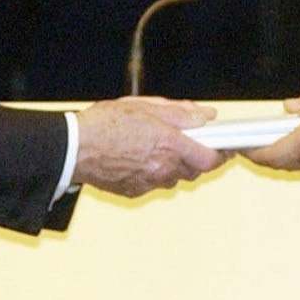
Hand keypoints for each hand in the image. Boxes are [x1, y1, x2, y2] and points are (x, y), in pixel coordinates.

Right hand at [73, 97, 225, 197]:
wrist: (74, 148)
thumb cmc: (105, 124)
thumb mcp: (146, 107)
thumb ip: (181, 113)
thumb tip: (206, 116)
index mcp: (169, 145)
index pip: (210, 159)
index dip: (221, 154)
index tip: (226, 147)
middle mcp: (163, 168)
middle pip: (195, 170)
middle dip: (196, 157)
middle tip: (187, 142)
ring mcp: (149, 183)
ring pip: (174, 178)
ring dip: (174, 166)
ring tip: (156, 147)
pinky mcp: (135, 191)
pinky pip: (154, 184)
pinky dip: (154, 173)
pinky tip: (139, 158)